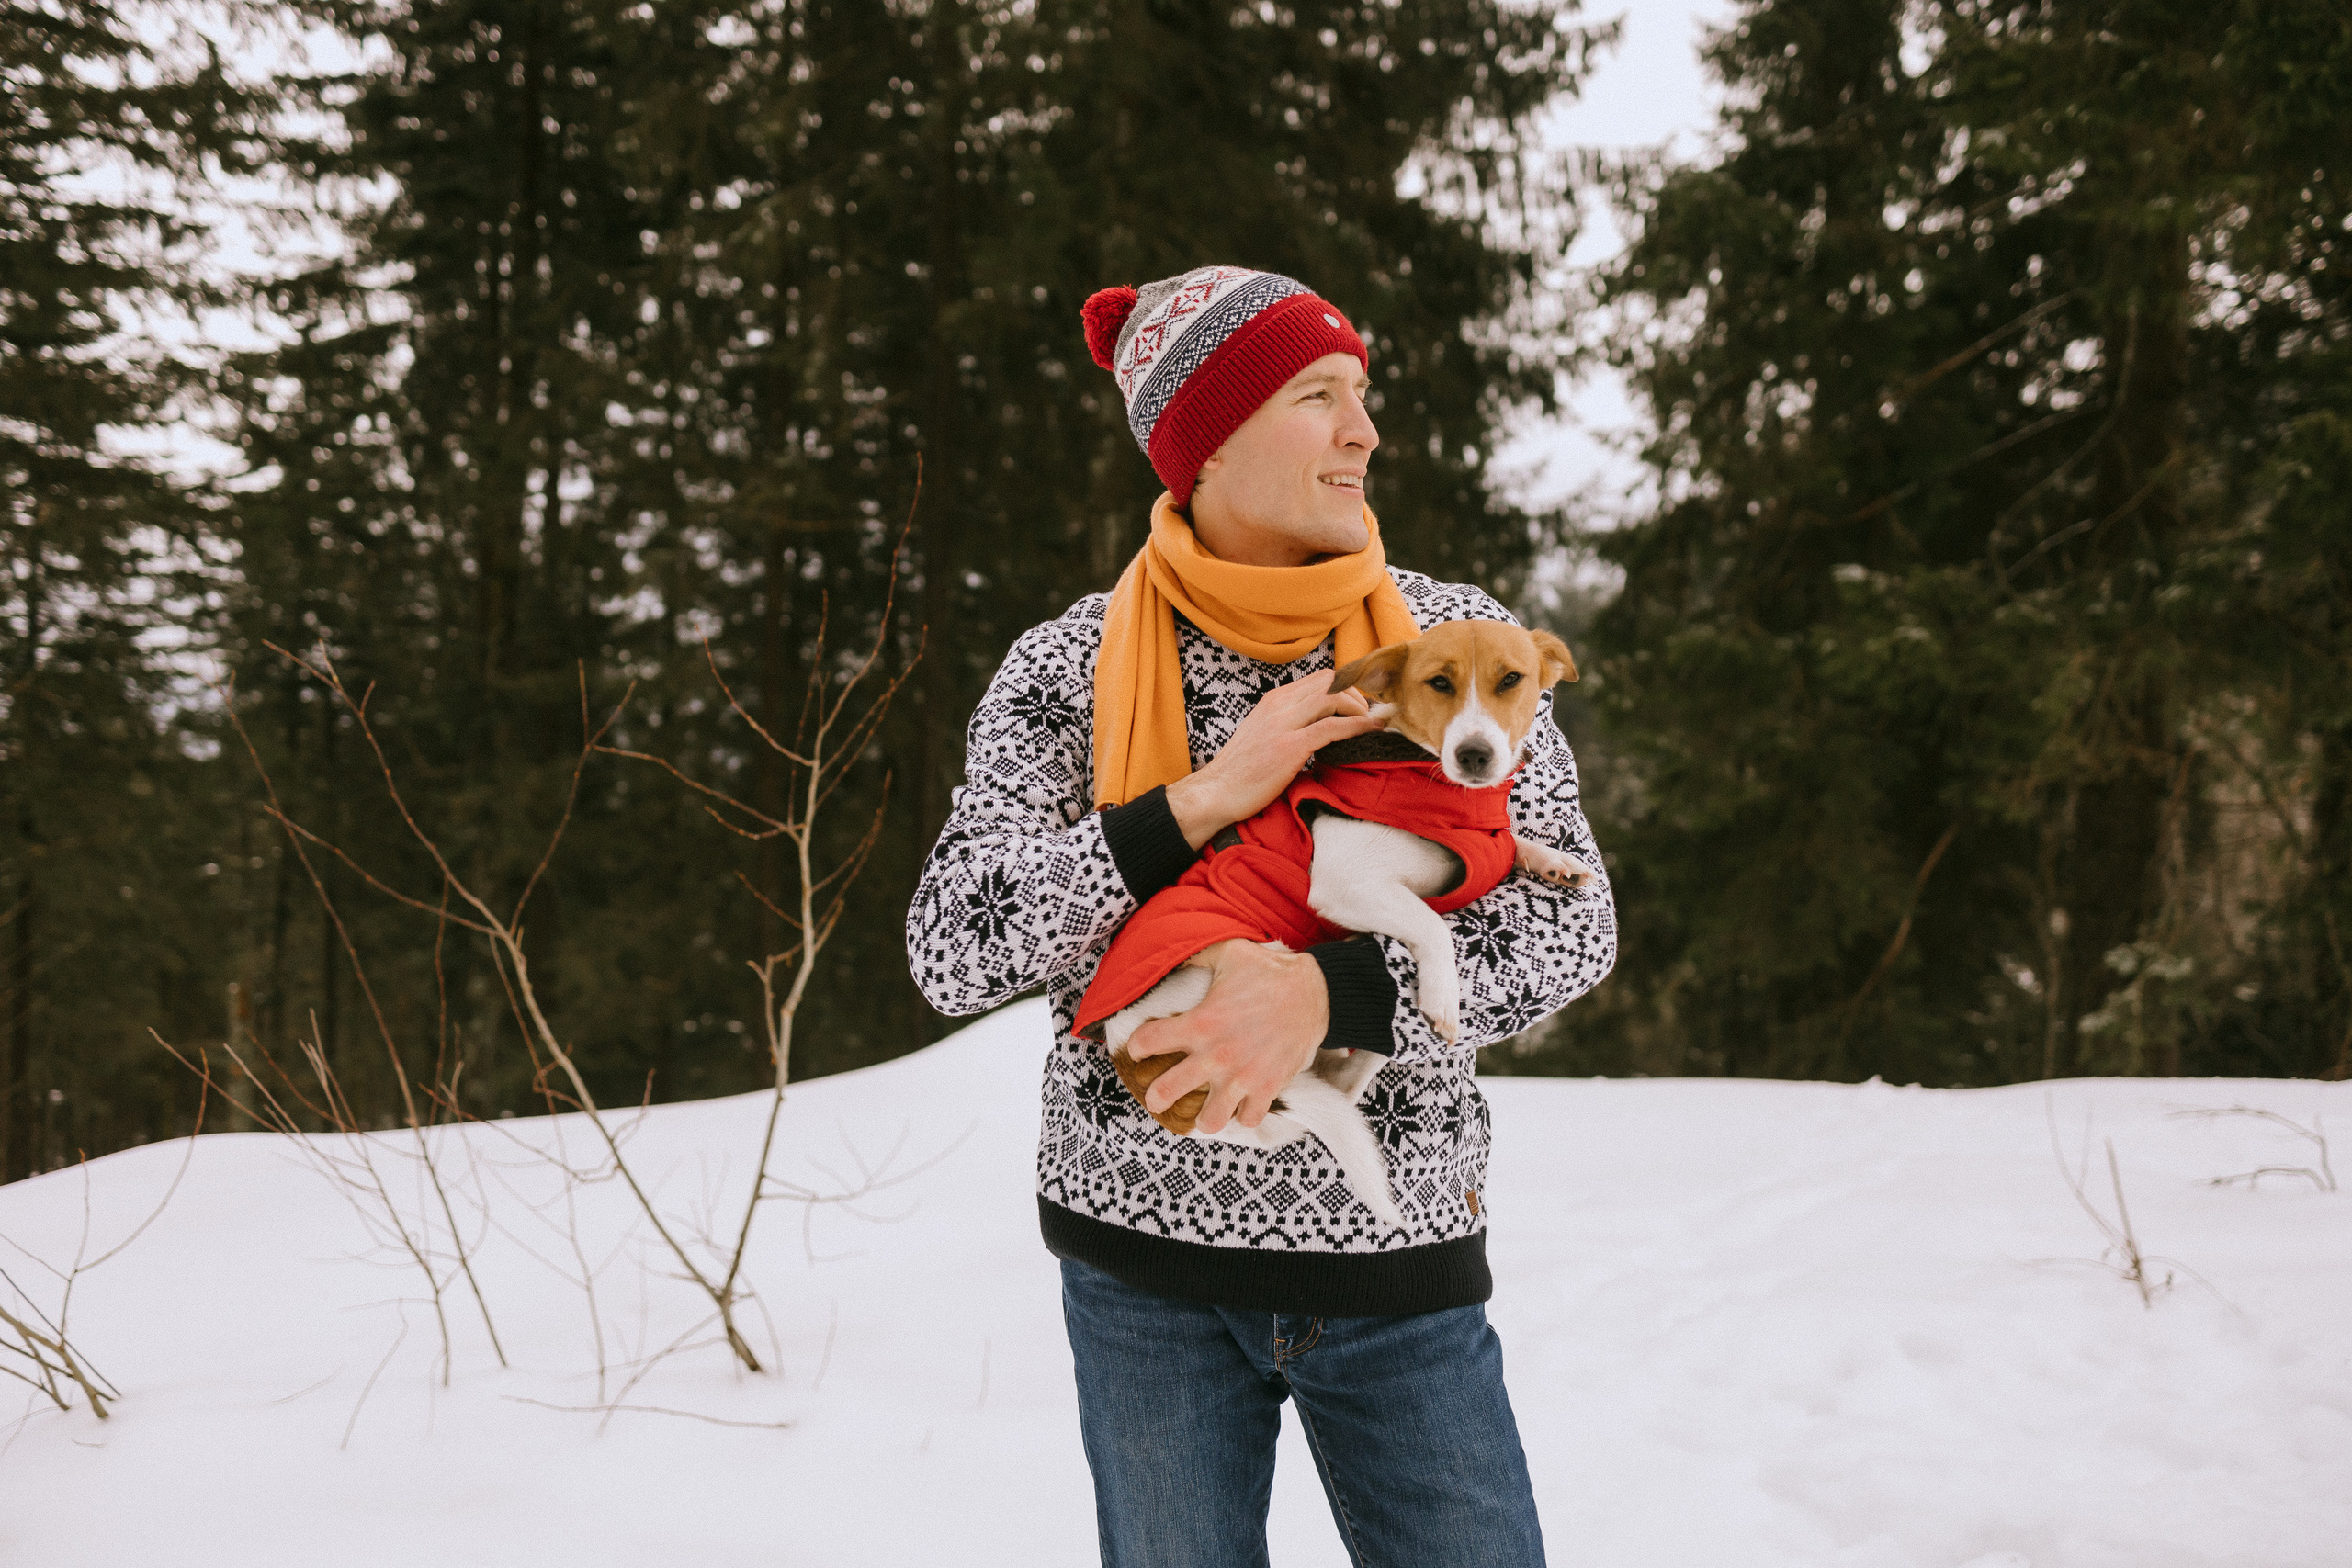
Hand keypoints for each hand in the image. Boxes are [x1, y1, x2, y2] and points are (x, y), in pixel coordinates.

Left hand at [1127, 940, 1325, 1133]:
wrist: (1315, 993)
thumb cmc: (1269, 972)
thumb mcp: (1228, 952)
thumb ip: (1196, 956)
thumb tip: (1175, 956)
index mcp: (1200, 1022)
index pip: (1148, 1042)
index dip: (1137, 1046)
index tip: (1139, 1050)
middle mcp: (1216, 1055)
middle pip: (1166, 1091)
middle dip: (1155, 1097)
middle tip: (1155, 1097)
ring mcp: (1242, 1077)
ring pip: (1209, 1120)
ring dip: (1202, 1118)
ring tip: (1201, 1113)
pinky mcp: (1268, 1088)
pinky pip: (1248, 1119)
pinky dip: (1243, 1116)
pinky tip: (1240, 1106)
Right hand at [1164, 672, 1384, 849]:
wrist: (1215, 792)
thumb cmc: (1241, 770)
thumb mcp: (1265, 734)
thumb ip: (1289, 723)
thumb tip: (1319, 725)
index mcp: (1274, 700)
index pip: (1321, 677)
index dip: (1350, 687)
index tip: (1366, 703)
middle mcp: (1278, 704)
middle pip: (1332, 679)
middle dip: (1360, 693)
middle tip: (1373, 714)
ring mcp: (1283, 724)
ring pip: (1334, 696)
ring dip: (1362, 707)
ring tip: (1373, 723)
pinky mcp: (1289, 747)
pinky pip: (1333, 727)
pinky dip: (1359, 726)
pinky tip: (1372, 730)